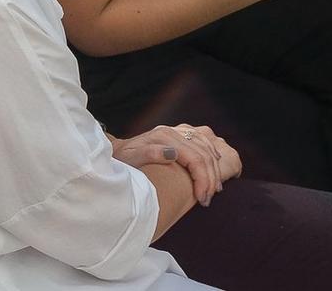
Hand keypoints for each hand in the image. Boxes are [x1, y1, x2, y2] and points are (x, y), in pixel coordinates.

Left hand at [113, 125, 240, 206]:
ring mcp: (176, 131)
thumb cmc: (122, 159)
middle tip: (206, 200)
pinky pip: (203, 140)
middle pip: (204, 155)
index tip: (202, 200)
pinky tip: (215, 166)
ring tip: (212, 190)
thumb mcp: (131, 159)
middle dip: (210, 180)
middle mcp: (171, 131)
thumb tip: (172, 153)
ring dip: (214, 170)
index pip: (195, 159)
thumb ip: (150, 154)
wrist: (115, 152)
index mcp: (163, 137)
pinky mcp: (178, 134)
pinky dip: (212, 154)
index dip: (203, 180)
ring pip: (206, 147)